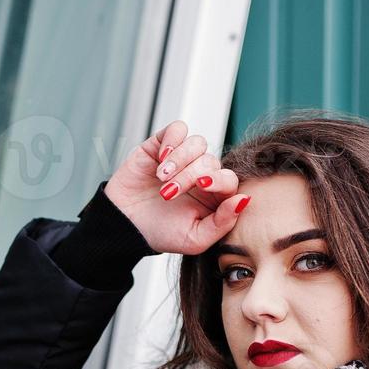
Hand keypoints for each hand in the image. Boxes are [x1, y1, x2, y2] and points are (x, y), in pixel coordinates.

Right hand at [103, 119, 250, 255]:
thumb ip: (222, 223)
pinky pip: (178, 129)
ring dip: (179, 160)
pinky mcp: (163, 145)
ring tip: (162, 178)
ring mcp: (183, 158)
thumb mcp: (194, 239)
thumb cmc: (160, 233)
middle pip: (210, 161)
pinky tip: (160, 159)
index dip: (218, 179)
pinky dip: (172, 141)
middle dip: (189, 176)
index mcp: (214, 196)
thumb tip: (243, 200)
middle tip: (168, 194)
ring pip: (197, 143)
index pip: (229, 179)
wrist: (124, 225)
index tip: (202, 186)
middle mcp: (202, 174)